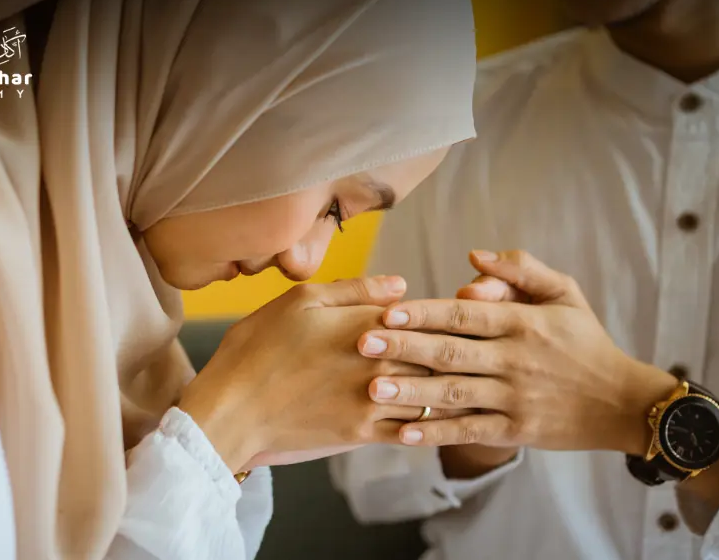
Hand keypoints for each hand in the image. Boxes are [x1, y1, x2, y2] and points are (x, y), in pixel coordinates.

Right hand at [178, 276, 451, 472]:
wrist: (231, 410)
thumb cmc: (258, 347)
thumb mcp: (299, 301)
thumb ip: (355, 291)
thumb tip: (402, 286)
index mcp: (367, 324)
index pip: (426, 316)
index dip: (451, 314)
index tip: (471, 311)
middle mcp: (379, 363)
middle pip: (439, 355)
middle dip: (463, 351)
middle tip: (486, 349)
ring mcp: (373, 401)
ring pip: (433, 394)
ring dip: (456, 388)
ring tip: (478, 382)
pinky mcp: (362, 433)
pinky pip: (412, 429)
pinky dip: (433, 422)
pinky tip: (446, 417)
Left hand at [358, 250, 677, 453]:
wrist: (622, 402)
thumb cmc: (586, 341)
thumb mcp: (564, 294)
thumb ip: (520, 270)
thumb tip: (473, 256)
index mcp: (522, 322)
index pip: (464, 314)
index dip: (424, 313)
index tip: (386, 311)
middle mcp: (515, 360)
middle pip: (451, 352)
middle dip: (404, 348)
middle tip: (361, 345)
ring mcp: (514, 398)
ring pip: (455, 394)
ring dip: (412, 392)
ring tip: (372, 389)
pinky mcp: (516, 431)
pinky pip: (470, 431)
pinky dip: (436, 432)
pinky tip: (403, 432)